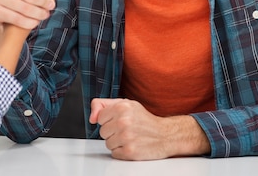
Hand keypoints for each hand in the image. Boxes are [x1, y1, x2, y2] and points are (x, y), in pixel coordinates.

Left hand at [89, 98, 209, 159]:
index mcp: (121, 107)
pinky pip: (114, 153)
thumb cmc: (144, 120)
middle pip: (102, 132)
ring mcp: (126, 137)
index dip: (109, 120)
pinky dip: (121, 152)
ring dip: (117, 142)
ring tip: (130, 137)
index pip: (100, 118)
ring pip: (107, 143)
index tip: (119, 120)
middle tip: (126, 129)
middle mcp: (123, 121)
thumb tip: (91, 118)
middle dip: (112, 132)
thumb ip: (103, 105)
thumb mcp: (125, 104)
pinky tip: (132, 145)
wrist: (165, 135)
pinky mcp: (129, 151)